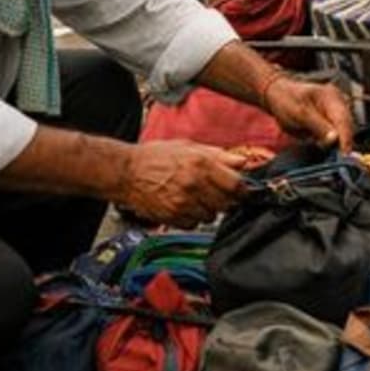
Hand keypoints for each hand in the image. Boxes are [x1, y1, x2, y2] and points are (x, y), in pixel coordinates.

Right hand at [116, 140, 250, 225]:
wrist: (127, 172)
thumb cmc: (156, 156)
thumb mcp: (189, 146)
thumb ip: (218, 155)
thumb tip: (242, 161)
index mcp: (201, 163)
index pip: (236, 184)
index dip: (242, 189)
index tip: (242, 189)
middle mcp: (194, 185)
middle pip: (227, 203)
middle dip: (227, 199)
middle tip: (217, 191)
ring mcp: (183, 203)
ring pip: (211, 216)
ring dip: (210, 209)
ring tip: (197, 196)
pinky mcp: (172, 217)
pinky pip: (194, 224)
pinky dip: (194, 217)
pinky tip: (185, 205)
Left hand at [263, 74, 354, 151]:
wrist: (278, 96)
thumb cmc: (286, 101)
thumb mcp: (300, 113)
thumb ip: (318, 126)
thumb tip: (334, 139)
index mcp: (332, 96)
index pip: (343, 120)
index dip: (345, 139)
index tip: (344, 155)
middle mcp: (338, 103)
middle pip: (347, 127)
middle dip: (343, 144)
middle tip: (337, 160)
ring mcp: (336, 112)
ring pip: (344, 133)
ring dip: (338, 145)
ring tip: (330, 155)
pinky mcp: (331, 122)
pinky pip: (337, 135)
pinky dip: (333, 144)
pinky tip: (325, 149)